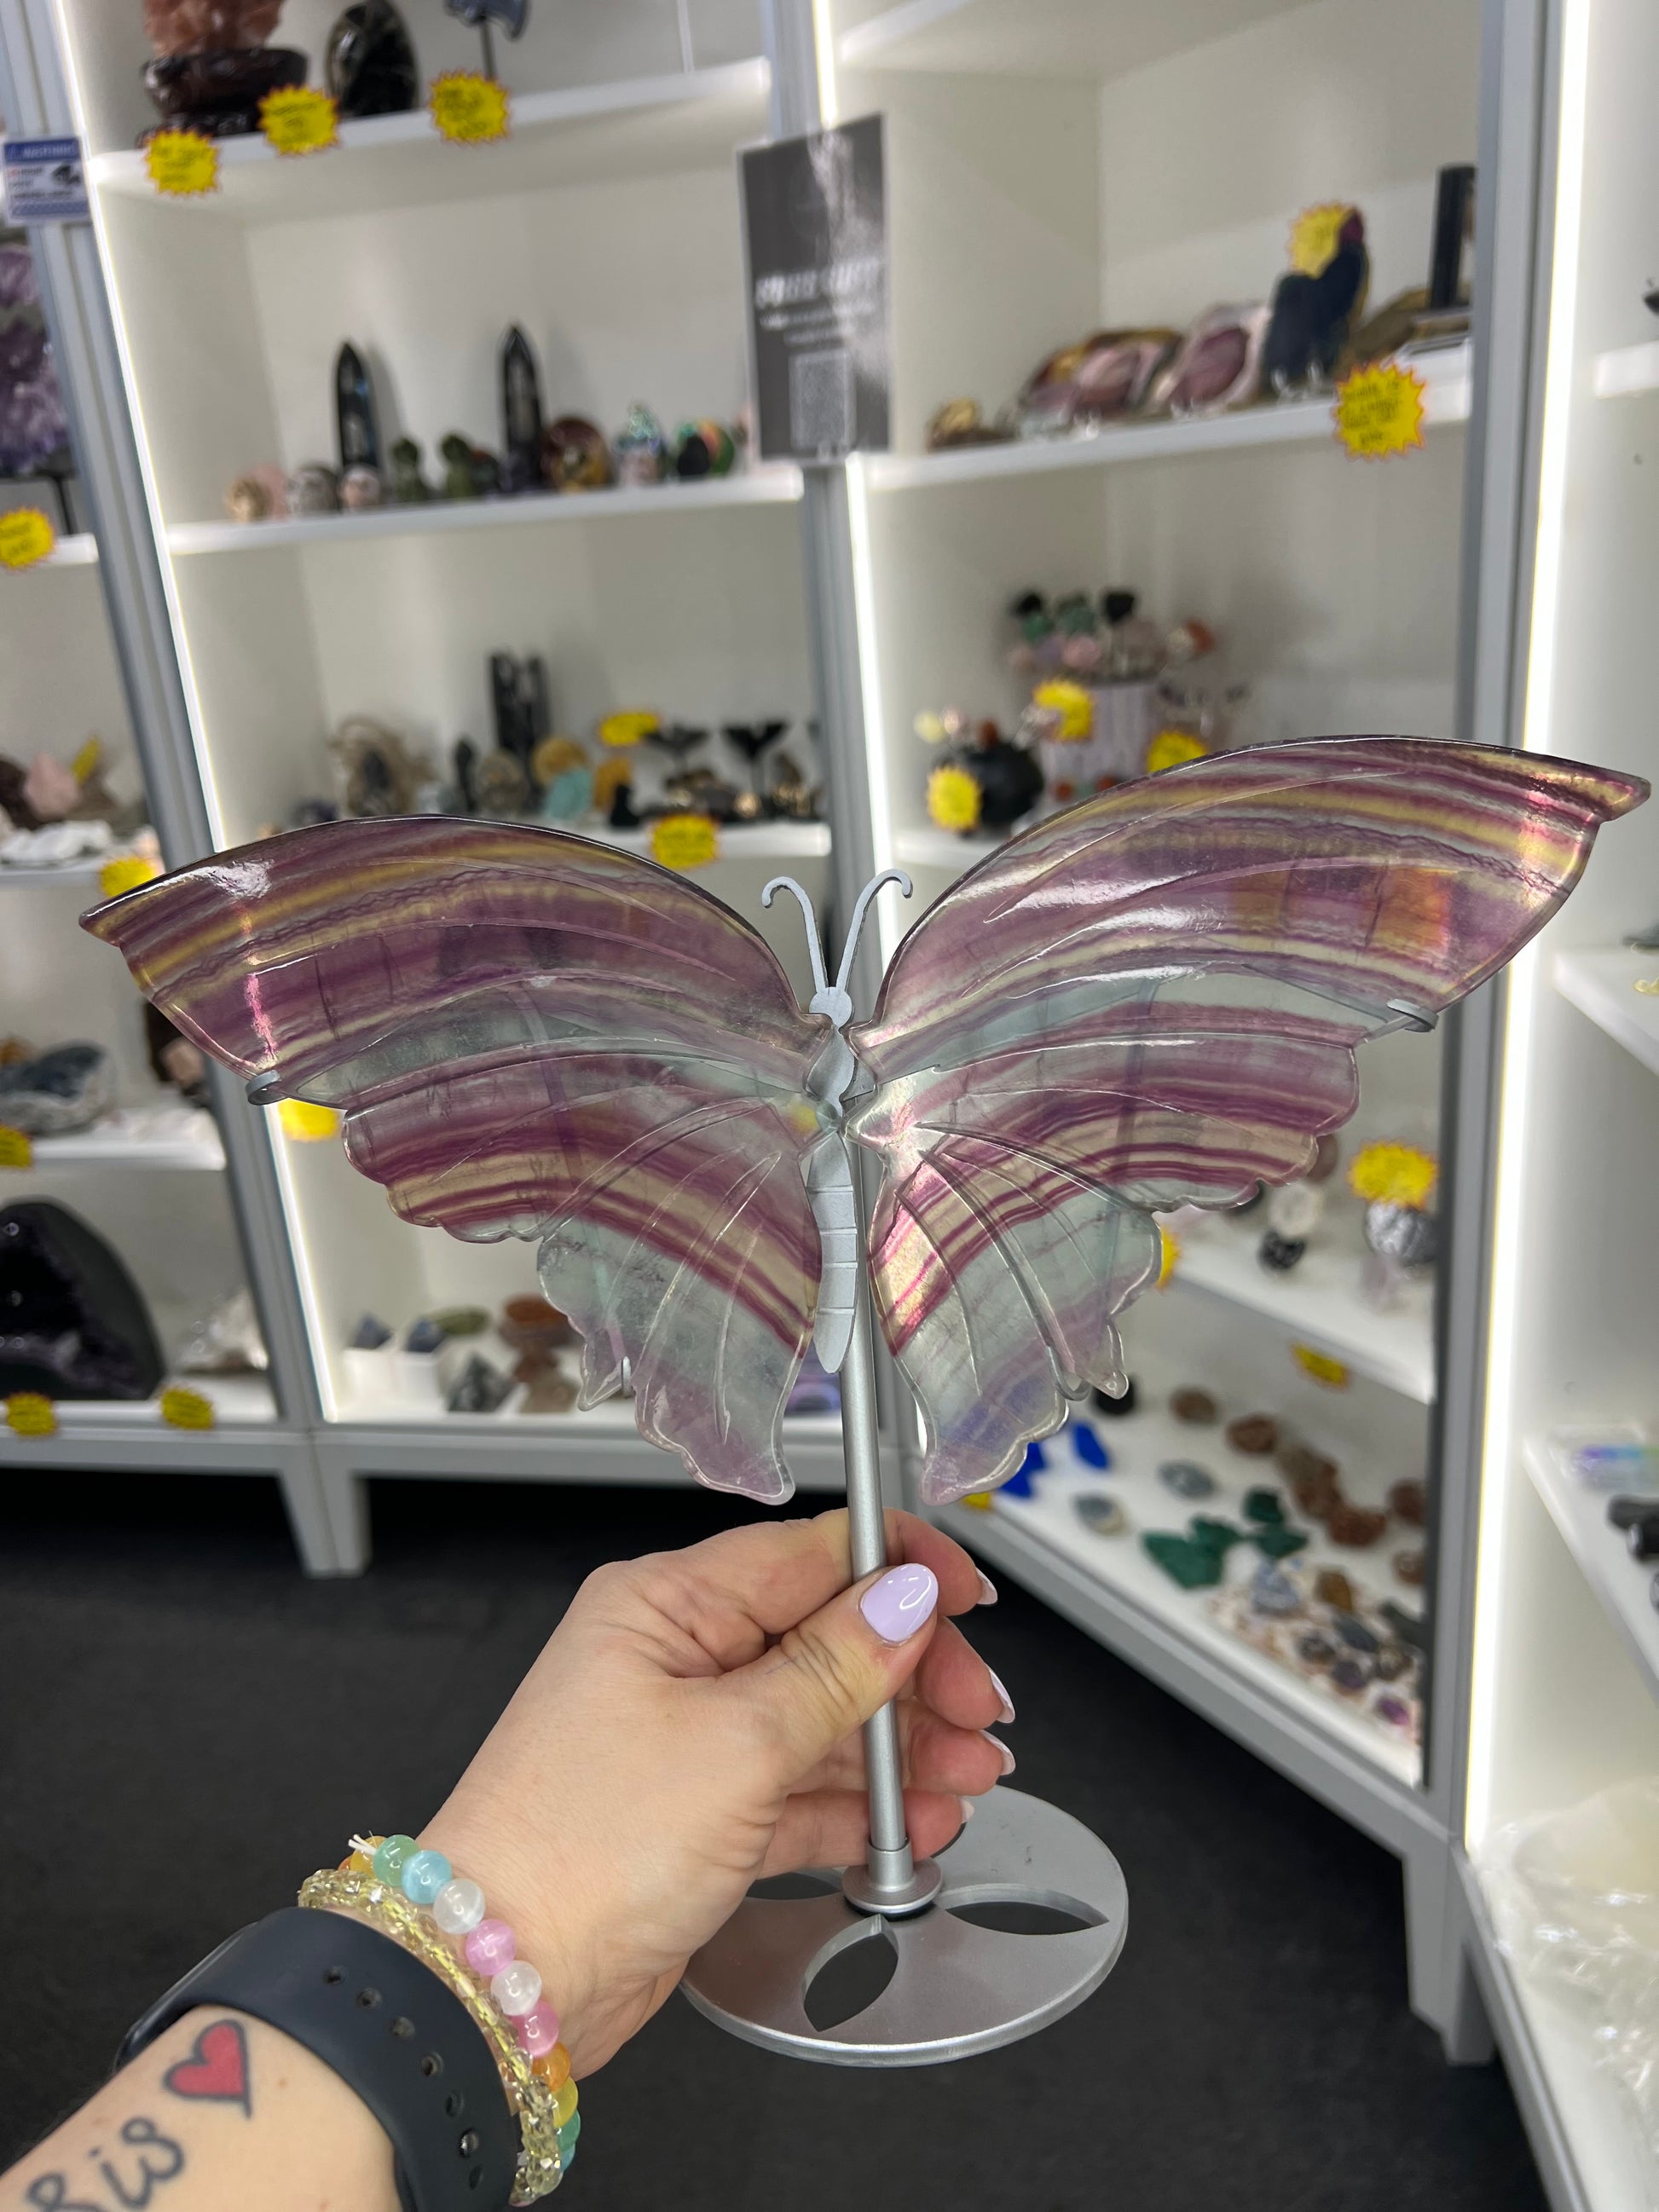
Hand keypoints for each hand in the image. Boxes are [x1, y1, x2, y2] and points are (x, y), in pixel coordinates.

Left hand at [420, 1509, 1011, 2076]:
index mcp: (667, 1603)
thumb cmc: (577, 1847)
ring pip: (825, 1719)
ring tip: (967, 1776)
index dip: (900, 1569)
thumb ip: (835, 1667)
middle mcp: (677, 1659)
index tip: (969, 1597)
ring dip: (903, 1749)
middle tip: (979, 1716)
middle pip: (829, 1639)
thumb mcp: (736, 1742)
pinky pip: (802, 1790)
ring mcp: (691, 1738)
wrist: (504, 1980)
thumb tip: (905, 1596)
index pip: (809, 1554)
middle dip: (914, 1677)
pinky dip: (861, 1807)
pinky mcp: (702, 1814)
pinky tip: (916, 1824)